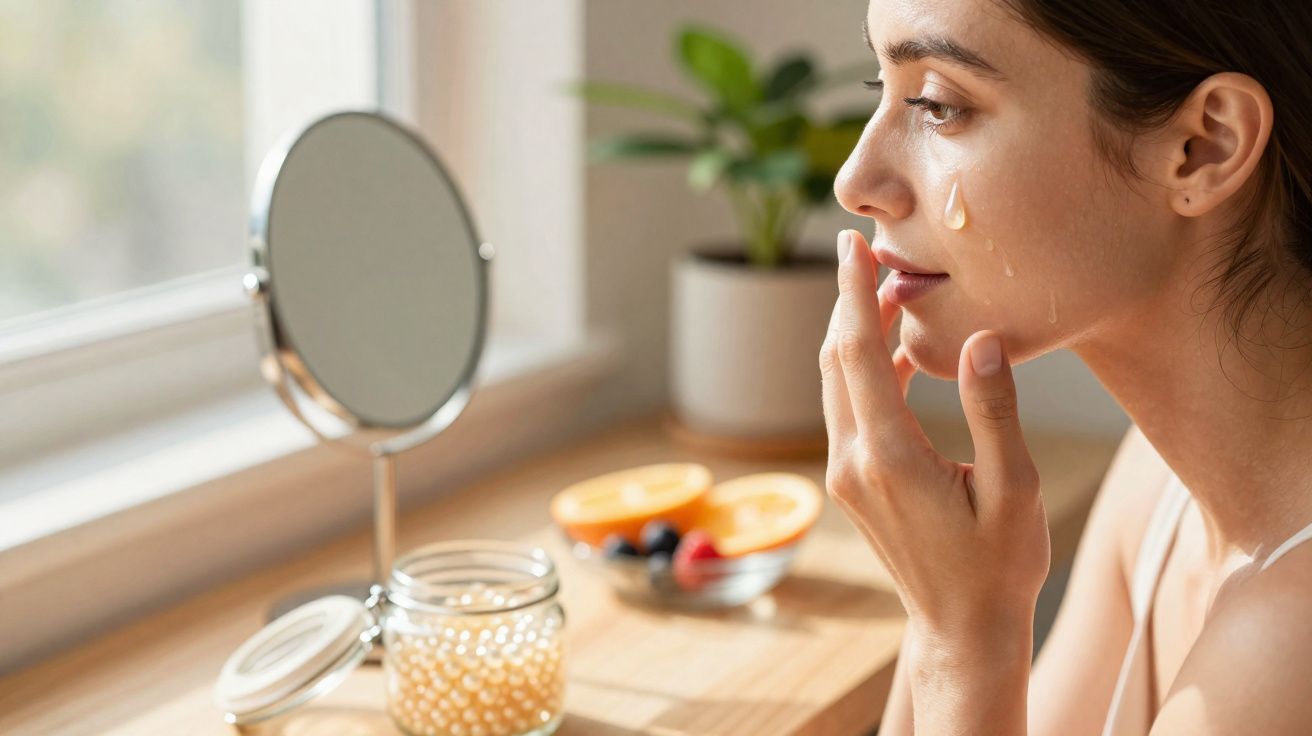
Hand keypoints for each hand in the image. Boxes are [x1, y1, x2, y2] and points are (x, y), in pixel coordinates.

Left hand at [819, 228, 1049, 647]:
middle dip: (848, 301)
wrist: (961, 627)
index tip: (852, 244)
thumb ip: (995, 412)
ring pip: (837, 383)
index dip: (853, 293)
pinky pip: (849, 410)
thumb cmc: (999, 565)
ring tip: (888, 291)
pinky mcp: (852, 483)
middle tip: (869, 250)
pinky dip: (864, 372)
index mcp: (890, 457)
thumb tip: (979, 341)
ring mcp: (847, 475)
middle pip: (837, 360)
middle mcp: (854, 462)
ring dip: (854, 334)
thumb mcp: (1014, 490)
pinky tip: (900, 353)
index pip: (859, 354)